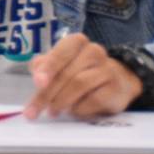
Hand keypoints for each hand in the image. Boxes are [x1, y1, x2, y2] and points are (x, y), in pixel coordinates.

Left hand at [23, 33, 140, 119]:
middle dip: (47, 94)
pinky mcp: (115, 89)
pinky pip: (93, 100)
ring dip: (61, 101)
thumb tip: (37, 77)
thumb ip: (43, 67)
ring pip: (79, 85)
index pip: (60, 54)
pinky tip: (73, 111)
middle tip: (35, 110)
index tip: (38, 83)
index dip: (48, 68)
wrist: (118, 80)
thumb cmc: (80, 70)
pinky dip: (79, 108)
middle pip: (66, 74)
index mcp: (76, 42)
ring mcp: (107, 69)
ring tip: (52, 111)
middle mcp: (93, 52)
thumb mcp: (59, 64)